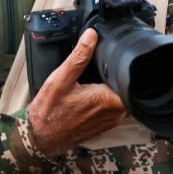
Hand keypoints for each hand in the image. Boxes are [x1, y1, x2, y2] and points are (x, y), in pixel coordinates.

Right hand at [27, 28, 127, 156]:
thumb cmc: (49, 111)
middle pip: (128, 86)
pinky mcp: (108, 124)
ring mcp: (113, 120)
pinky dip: (108, 97)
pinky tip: (93, 92)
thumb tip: (91, 36)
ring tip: (96, 80)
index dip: (125, 66)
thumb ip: (79, 57)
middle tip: (101, 68)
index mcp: (108, 99)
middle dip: (118, 75)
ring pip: (124, 96)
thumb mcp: (61, 79)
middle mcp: (115, 112)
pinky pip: (116, 106)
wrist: (40, 138)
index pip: (132, 79)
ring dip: (114, 87)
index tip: (115, 59)